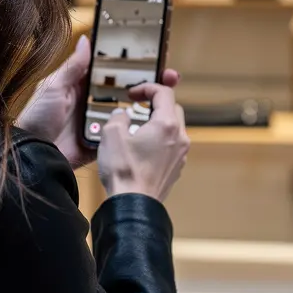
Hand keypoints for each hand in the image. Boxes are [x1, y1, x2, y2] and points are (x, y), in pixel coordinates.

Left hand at [17, 36, 179, 168]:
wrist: (34, 154)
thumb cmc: (36, 118)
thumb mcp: (53, 87)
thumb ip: (72, 67)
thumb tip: (87, 40)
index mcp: (82, 86)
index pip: (112, 71)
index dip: (131, 64)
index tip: (153, 56)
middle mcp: (93, 103)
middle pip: (126, 90)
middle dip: (148, 83)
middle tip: (170, 75)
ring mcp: (99, 123)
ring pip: (128, 112)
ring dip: (146, 106)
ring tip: (168, 96)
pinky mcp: (102, 142)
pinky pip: (122, 135)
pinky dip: (136, 131)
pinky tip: (154, 123)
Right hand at [97, 83, 189, 203]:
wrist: (133, 205)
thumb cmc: (123, 170)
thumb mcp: (111, 134)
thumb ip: (119, 117)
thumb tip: (123, 116)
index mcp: (166, 125)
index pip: (164, 93)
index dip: (147, 87)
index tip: (132, 94)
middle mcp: (180, 138)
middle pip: (172, 109)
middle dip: (155, 104)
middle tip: (137, 106)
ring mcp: (180, 155)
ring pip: (173, 128)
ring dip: (157, 123)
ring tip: (137, 128)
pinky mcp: (176, 169)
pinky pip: (171, 146)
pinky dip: (159, 140)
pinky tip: (141, 148)